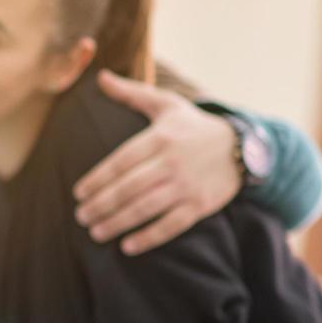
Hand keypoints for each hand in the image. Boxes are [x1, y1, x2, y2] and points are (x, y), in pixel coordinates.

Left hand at [73, 69, 240, 255]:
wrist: (242, 146)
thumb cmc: (193, 126)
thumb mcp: (166, 104)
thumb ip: (131, 93)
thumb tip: (100, 76)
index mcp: (160, 138)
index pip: (120, 162)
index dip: (97, 179)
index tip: (78, 193)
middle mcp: (172, 162)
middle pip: (128, 188)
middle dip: (101, 204)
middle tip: (81, 217)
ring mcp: (186, 186)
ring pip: (145, 208)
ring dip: (117, 223)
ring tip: (96, 232)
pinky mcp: (200, 205)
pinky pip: (171, 225)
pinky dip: (149, 237)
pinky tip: (127, 246)